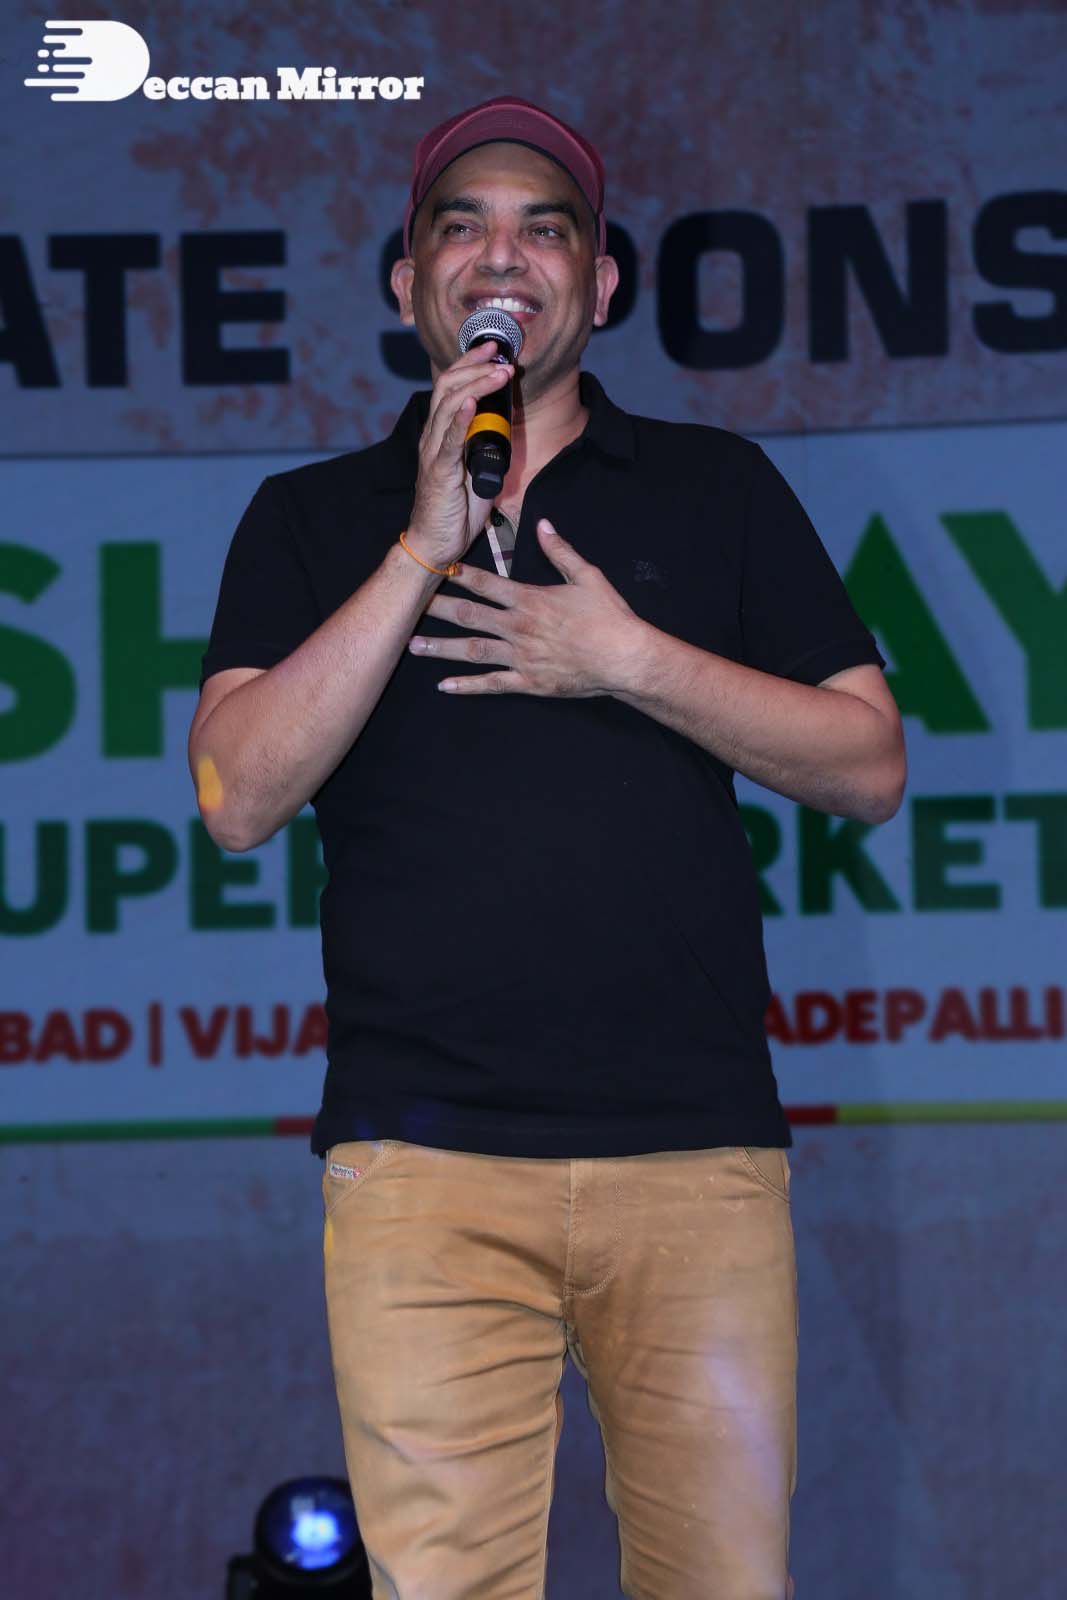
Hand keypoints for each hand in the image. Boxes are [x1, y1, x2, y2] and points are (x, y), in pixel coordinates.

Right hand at [405, 341, 514, 569]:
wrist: (434, 543)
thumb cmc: (454, 510)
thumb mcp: (475, 469)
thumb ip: (483, 445)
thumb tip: (503, 426)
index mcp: (440, 434)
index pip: (450, 387)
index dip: (470, 364)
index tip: (493, 349)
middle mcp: (433, 437)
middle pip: (448, 387)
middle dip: (475, 365)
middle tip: (500, 353)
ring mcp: (433, 453)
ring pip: (450, 405)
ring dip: (477, 385)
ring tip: (500, 373)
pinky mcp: (438, 472)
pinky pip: (449, 440)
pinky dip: (460, 417)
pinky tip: (473, 401)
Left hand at [406, 519, 646, 697]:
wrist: (623, 657)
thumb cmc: (609, 617)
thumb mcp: (588, 576)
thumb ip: (560, 551)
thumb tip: (543, 524)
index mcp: (529, 599)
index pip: (485, 583)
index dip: (458, 575)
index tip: (435, 567)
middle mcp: (518, 627)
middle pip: (469, 615)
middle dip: (437, 609)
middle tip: (409, 606)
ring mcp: (520, 657)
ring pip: (471, 651)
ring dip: (440, 648)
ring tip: (413, 645)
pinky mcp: (528, 682)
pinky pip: (491, 685)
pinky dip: (466, 687)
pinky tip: (443, 687)